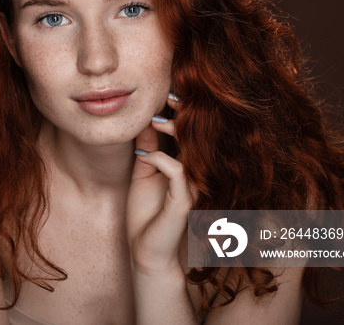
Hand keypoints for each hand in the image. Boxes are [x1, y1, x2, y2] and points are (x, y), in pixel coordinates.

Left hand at [126, 95, 196, 273]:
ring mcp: (193, 187)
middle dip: (186, 115)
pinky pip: (177, 171)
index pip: (192, 134)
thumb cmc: (145, 213)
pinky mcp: (184, 201)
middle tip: (170, 98)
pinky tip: (146, 157)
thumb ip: (147, 148)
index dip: (185, 113)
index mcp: (188, 167)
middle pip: (200, 138)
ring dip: (175, 132)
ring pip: (193, 150)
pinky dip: (160, 158)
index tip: (170, 94)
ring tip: (157, 121)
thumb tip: (147, 120)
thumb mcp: (143, 172)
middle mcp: (196, 175)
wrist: (145, 250)